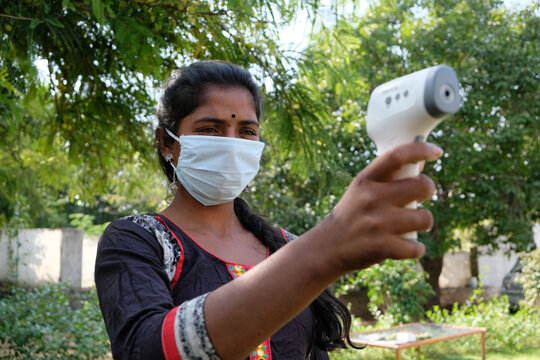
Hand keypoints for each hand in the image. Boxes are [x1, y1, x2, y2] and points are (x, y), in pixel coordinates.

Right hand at [315, 142, 442, 272]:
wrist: (327, 247)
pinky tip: (407, 246)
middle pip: (422, 185)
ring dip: (424, 222)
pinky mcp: (382, 246)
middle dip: (428, 190)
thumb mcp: (362, 189)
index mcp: (366, 180)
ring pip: (425, 218)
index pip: (396, 155)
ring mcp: (378, 223)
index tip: (436, 151)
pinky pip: (417, 247)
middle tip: (421, 198)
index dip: (420, 149)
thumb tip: (421, 160)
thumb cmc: (352, 214)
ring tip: (412, 225)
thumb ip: (388, 177)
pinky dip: (416, 249)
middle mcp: (372, 198)